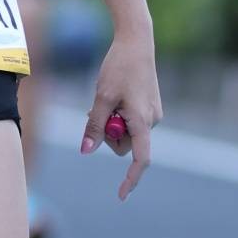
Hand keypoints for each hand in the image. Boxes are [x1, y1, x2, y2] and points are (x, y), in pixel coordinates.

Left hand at [80, 31, 158, 200]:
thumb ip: (95, 125)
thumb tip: (86, 150)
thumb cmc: (119, 67)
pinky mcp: (149, 106)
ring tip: (105, 100)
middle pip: (125, 144)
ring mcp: (152, 113)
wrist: (136, 42)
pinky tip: (114, 96)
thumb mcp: (102, 97)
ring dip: (112, 123)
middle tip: (95, 110)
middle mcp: (152, 120)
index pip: (140, 159)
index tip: (121, 195)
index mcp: (142, 120)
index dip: (131, 178)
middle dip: (108, 134)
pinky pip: (130, 121)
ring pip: (126, 132)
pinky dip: (118, 115)